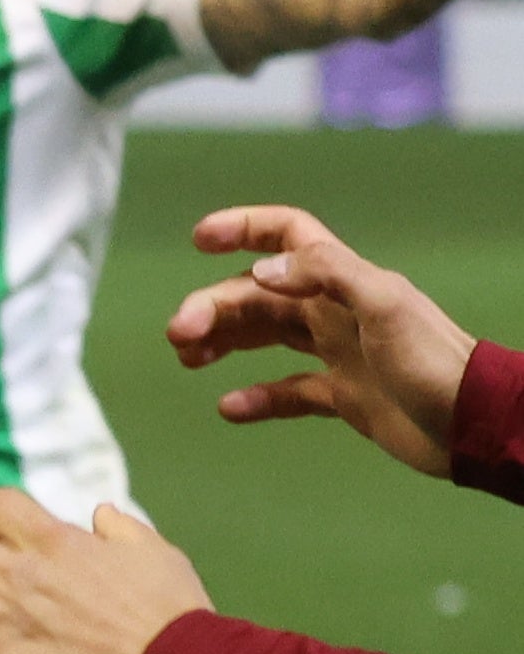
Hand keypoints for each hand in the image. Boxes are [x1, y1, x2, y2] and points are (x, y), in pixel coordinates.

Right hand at [167, 204, 471, 477]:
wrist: (473, 424)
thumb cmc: (434, 361)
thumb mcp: (384, 305)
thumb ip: (326, 274)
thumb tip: (262, 270)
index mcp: (345, 282)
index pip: (288, 236)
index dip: (244, 229)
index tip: (200, 240)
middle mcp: (336, 311)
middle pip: (258, 294)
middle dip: (213, 307)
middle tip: (179, 334)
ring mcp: (338, 353)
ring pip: (265, 336)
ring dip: (224, 342)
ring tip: (188, 358)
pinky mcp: (342, 395)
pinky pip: (287, 392)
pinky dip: (256, 398)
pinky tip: (230, 406)